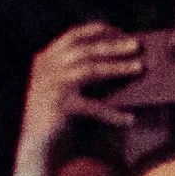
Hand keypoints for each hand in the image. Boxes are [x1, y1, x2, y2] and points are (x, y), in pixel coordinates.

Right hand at [21, 21, 148, 149]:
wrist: (35, 144)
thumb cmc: (56, 115)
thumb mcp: (63, 87)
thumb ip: (80, 71)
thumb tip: (121, 58)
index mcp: (46, 59)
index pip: (73, 35)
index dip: (97, 30)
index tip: (120, 31)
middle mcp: (47, 68)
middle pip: (85, 49)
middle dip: (113, 45)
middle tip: (136, 44)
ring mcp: (51, 86)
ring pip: (90, 69)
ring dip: (117, 67)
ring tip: (140, 67)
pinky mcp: (59, 106)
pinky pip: (93, 106)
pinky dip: (112, 113)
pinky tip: (129, 119)